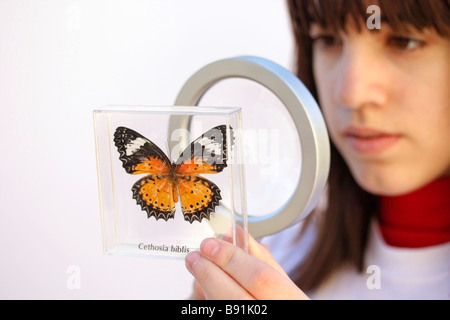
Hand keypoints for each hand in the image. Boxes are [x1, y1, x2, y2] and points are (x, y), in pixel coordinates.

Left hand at [185, 229, 308, 299]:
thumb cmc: (283, 299)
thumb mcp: (280, 278)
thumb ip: (258, 256)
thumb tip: (232, 232)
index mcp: (289, 299)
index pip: (259, 277)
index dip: (230, 258)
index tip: (210, 244)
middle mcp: (271, 312)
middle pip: (234, 297)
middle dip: (210, 273)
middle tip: (194, 256)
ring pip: (222, 306)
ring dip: (206, 285)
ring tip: (197, 266)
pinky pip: (218, 309)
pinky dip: (211, 296)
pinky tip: (207, 285)